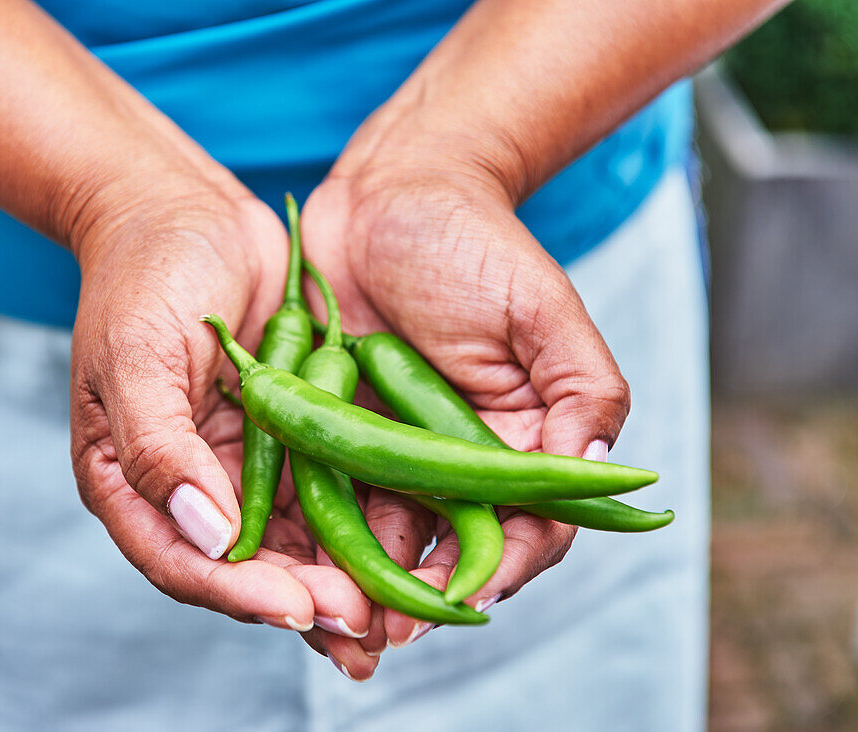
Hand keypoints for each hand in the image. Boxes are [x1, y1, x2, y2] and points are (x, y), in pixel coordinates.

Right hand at [68, 178, 370, 643]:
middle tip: (364, 626)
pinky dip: (355, 526)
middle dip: (303, 601)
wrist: (185, 209)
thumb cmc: (144, 273)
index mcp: (131, 480)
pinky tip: (397, 552)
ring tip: (390, 616)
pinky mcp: (286, 438)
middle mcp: (187, 485)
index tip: (298, 610)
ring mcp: (239, 464)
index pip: (182, 561)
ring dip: (336, 580)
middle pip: (245, 569)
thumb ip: (159, 450)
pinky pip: (323, 493)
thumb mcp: (137, 355)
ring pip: (291, 545)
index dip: (240, 594)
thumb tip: (209, 539)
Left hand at [299, 114, 629, 652]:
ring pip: (379, 540)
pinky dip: (310, 537)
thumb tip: (590, 473)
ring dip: (355, 584)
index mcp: (518, 445)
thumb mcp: (543, 311)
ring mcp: (390, 452)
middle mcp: (453, 461)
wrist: (386, 197)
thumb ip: (582, 393)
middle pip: (442, 553)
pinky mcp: (333, 434)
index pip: (520, 532)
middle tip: (373, 631)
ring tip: (325, 618)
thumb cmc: (474, 244)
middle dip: (410, 597)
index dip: (493, 571)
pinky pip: (322, 497)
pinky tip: (287, 566)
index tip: (458, 597)